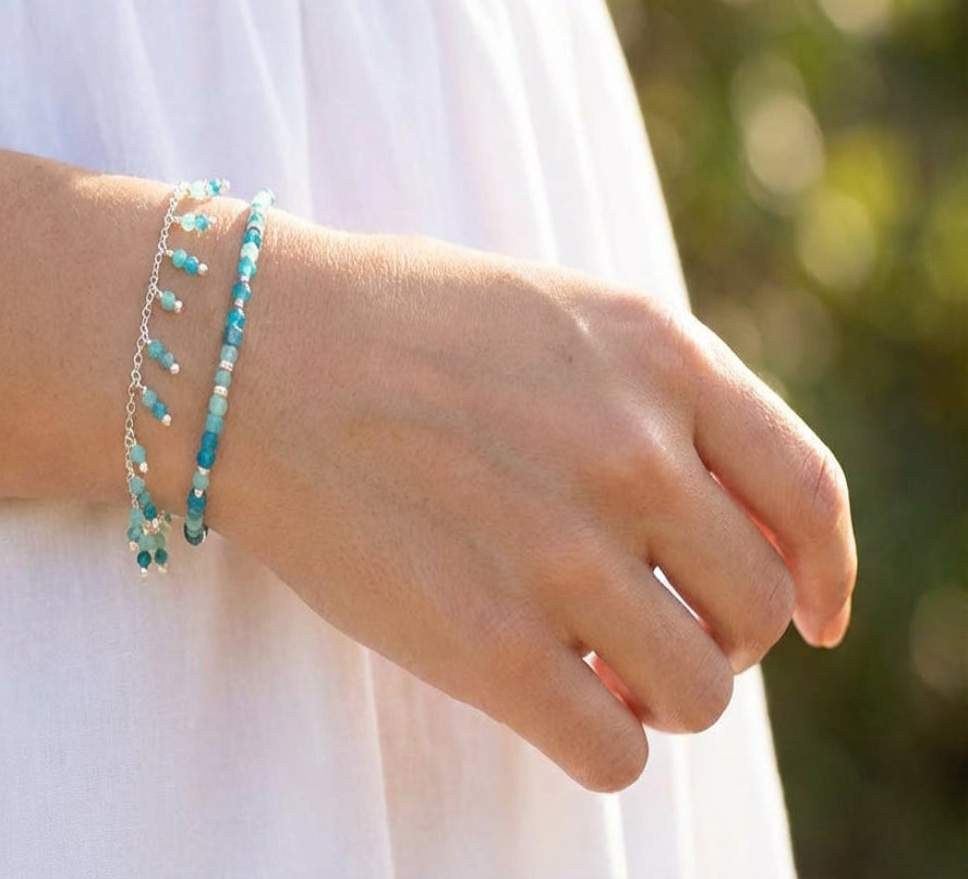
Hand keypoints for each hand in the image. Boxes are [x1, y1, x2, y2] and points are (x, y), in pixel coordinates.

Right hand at [216, 215, 857, 792]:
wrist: (241, 353)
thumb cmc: (388, 329)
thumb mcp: (553, 313)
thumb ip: (655, 395)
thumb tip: (722, 526)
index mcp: (660, 361)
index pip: (808, 497)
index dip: (824, 573)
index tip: (812, 615)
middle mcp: (631, 455)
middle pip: (757, 607)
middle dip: (718, 635)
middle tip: (651, 630)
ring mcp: (561, 553)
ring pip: (699, 692)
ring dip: (660, 695)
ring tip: (597, 669)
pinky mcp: (485, 645)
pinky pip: (614, 751)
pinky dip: (601, 742)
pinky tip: (553, 702)